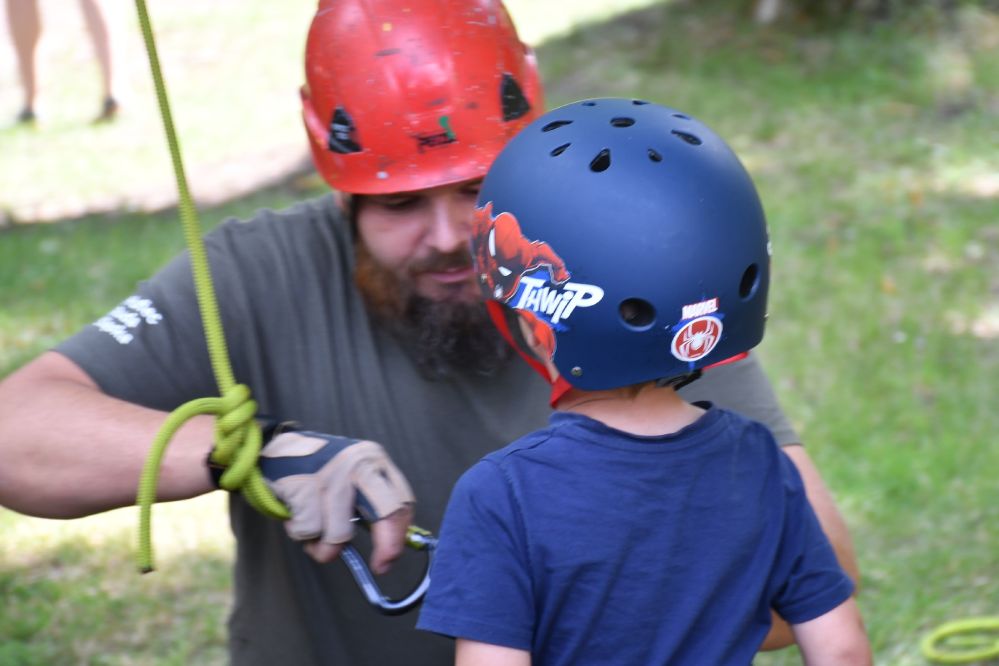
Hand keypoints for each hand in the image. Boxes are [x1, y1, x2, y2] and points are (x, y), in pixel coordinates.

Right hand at [259, 431, 415, 567]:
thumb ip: (370, 507)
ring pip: (339, 534)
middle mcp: (358, 464)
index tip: (391, 558)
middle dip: (386, 545)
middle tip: (379, 566)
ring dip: (323, 545)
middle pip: (386, 513)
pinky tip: (296, 515)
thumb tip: (389, 549)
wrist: (277, 450)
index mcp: (374, 461)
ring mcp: (331, 473)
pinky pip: (308, 531)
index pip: (402, 500)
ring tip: (314, 531)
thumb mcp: (352, 480)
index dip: (400, 535)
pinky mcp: (304, 484)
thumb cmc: (320, 474)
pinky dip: (300, 532)